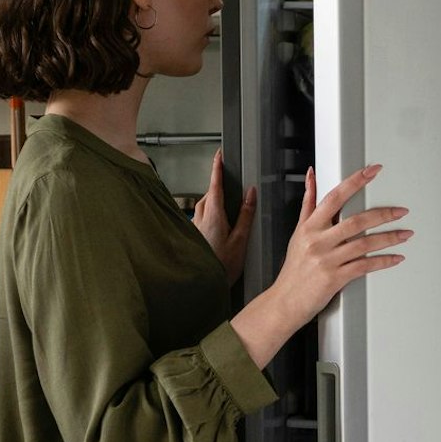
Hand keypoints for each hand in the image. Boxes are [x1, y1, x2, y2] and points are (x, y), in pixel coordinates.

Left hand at [192, 149, 256, 285]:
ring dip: (212, 204)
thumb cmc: (221, 267)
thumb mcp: (240, 240)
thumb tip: (250, 194)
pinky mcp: (190, 236)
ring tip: (225, 211)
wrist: (202, 286)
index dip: (217, 168)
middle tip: (229, 188)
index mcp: (213, 215)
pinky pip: (199, 219)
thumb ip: (245, 215)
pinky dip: (208, 217)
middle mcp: (199, 218)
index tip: (219, 155)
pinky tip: (216, 229)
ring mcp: (193, 227)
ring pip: (202, 207)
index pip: (214, 184)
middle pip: (208, 195)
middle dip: (217, 189)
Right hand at [231, 164, 409, 368]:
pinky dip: (383, 261)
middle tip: (401, 211)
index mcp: (310, 226)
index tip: (372, 171)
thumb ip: (309, 203)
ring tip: (405, 234)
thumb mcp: (298, 232)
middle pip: (356, 221)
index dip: (356, 181)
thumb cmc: (293, 269)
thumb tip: (312, 175)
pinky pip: (364, 266)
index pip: (335, 197)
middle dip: (383, 214)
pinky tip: (395, 257)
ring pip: (364, 244)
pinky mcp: (334, 278)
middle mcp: (318, 240)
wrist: (285, 301)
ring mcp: (326, 260)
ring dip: (389, 238)